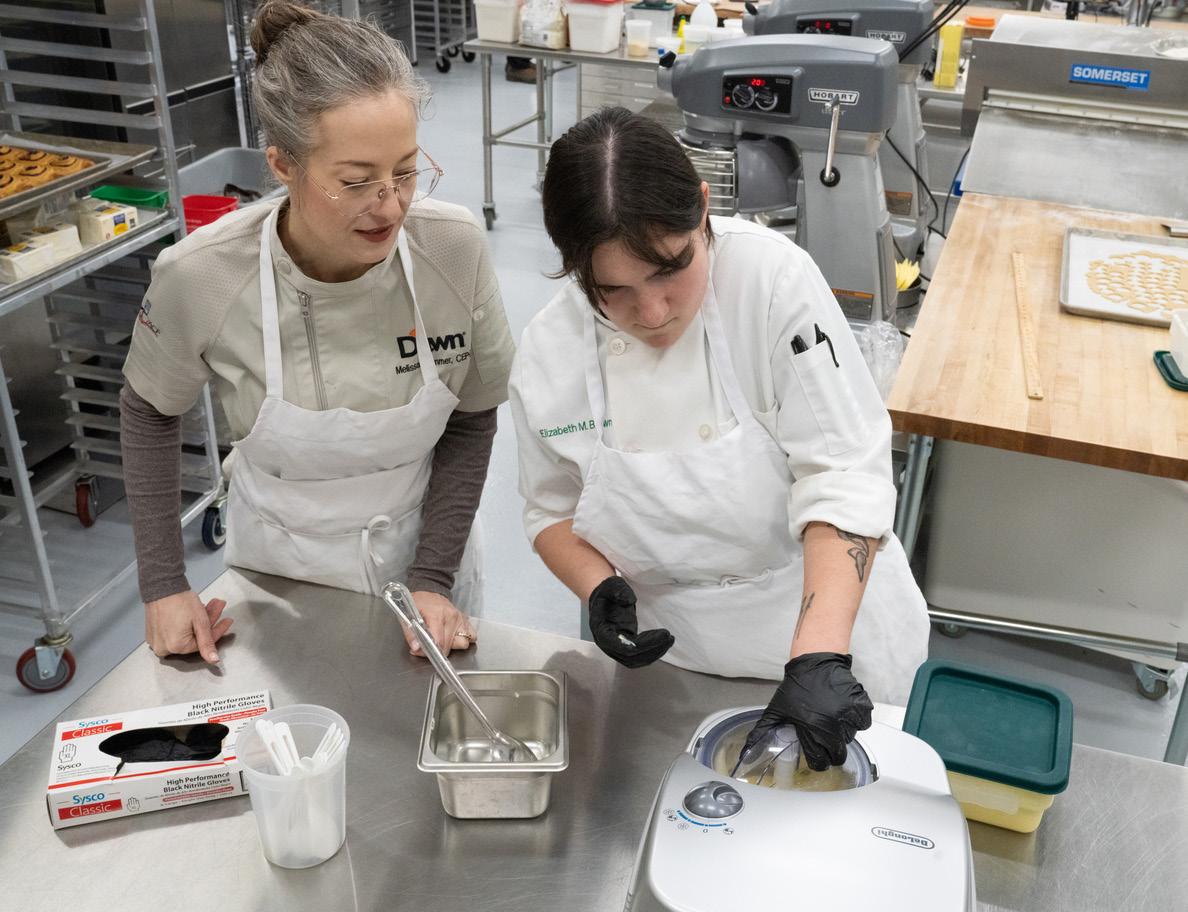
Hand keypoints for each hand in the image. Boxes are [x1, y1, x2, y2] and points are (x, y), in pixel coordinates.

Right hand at [144, 590, 232, 663]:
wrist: (161, 586)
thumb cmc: (179, 600)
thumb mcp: (200, 621)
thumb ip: (207, 642)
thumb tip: (214, 660)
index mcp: (176, 647)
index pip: (204, 643)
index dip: (218, 630)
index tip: (227, 620)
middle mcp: (164, 648)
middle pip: (194, 637)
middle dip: (208, 621)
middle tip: (217, 608)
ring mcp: (156, 641)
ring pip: (185, 634)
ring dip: (198, 621)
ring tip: (207, 605)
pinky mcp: (153, 634)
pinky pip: (173, 633)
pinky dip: (184, 624)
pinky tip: (192, 612)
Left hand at [406, 590, 475, 657]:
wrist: (428, 590)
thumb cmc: (419, 602)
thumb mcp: (408, 615)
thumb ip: (410, 634)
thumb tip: (416, 648)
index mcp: (437, 615)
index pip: (439, 642)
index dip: (429, 652)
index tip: (420, 651)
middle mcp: (451, 617)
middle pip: (450, 646)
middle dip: (438, 651)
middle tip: (427, 645)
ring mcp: (460, 618)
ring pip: (463, 643)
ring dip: (452, 646)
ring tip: (442, 640)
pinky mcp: (465, 619)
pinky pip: (471, 636)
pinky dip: (463, 639)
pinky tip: (452, 637)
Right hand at [587, 577, 673, 668]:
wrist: (603, 597)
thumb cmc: (607, 592)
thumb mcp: (612, 586)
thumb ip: (619, 592)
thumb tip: (629, 600)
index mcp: (601, 631)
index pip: (620, 646)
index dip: (641, 645)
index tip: (659, 636)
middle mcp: (607, 644)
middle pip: (630, 656)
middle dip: (652, 648)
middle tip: (669, 637)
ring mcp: (615, 648)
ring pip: (635, 659)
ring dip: (654, 652)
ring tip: (669, 640)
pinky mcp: (624, 647)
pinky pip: (638, 656)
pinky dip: (652, 652)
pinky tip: (663, 643)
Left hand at [740, 653, 872, 770]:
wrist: (815, 661)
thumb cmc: (796, 686)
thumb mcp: (776, 710)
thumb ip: (762, 732)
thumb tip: (746, 753)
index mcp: (813, 729)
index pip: (821, 762)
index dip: (818, 761)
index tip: (816, 755)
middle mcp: (833, 724)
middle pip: (838, 755)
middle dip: (832, 752)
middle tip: (825, 738)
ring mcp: (848, 714)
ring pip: (851, 738)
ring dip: (843, 733)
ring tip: (831, 718)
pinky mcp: (860, 704)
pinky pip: (863, 722)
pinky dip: (857, 719)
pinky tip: (844, 711)